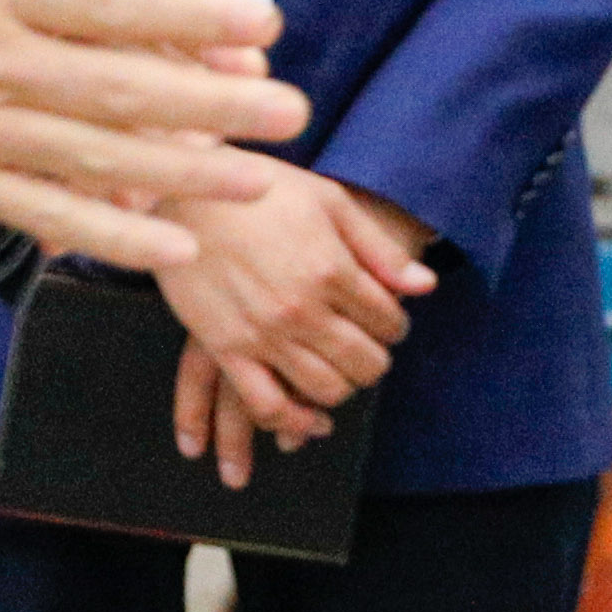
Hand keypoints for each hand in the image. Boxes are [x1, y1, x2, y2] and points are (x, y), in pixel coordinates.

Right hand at [0, 0, 302, 272]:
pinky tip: (171, 244)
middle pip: (122, 88)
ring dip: (185, 175)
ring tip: (258, 181)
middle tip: (291, 113)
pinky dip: (109, 236)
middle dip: (215, 104)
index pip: (113, 2)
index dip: (194, 14)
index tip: (262, 22)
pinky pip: (45, 217)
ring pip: (97, 160)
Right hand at [154, 170, 436, 486]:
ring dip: (344, 388)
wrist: (184, 194)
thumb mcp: (329, 201)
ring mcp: (264, 334)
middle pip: (365, 362)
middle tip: (369, 348)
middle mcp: (302, 309)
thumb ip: (379, 250)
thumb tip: (427, 286)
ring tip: (341, 371)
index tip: (388, 321)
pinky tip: (309, 418)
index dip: (396, 325)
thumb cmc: (260, 190)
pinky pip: (268, 406)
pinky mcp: (227, 350)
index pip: (388, 321)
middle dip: (376, 360)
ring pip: (326, 390)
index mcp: (331, 269)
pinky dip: (295, 421)